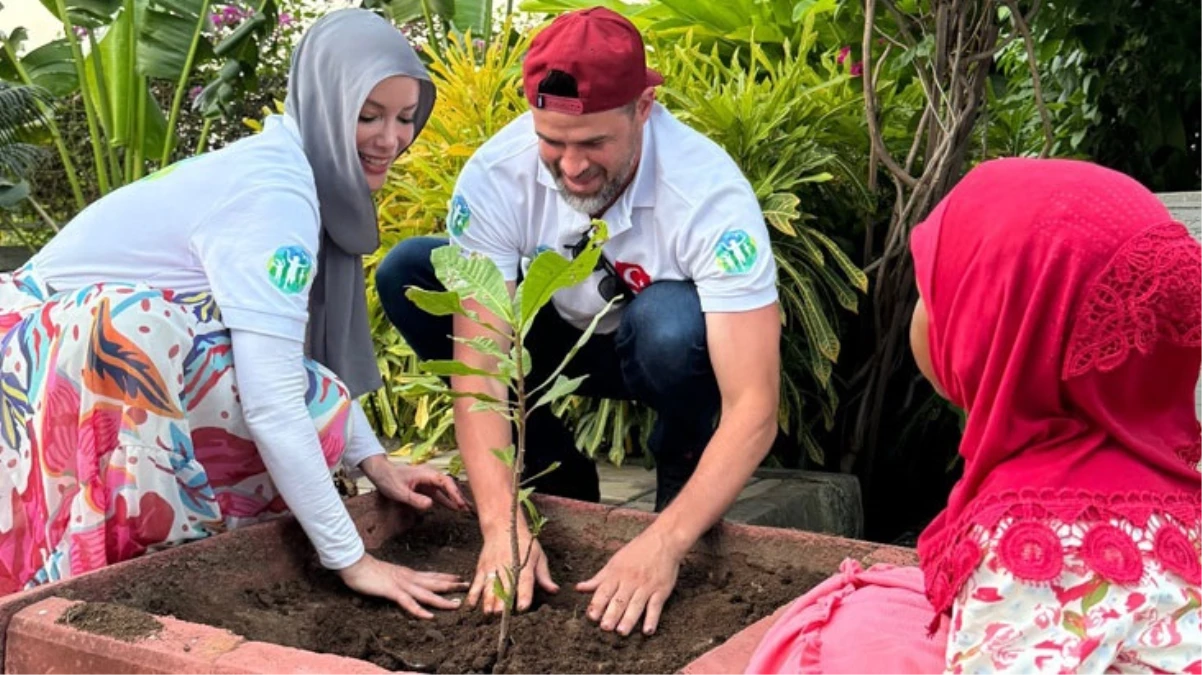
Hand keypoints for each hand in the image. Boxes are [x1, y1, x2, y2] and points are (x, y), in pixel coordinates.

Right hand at [338, 553, 467, 618]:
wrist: (354, 564)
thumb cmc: (369, 570)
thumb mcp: (389, 574)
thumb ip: (399, 578)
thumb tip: (407, 582)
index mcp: (409, 574)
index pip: (432, 575)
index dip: (447, 577)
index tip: (460, 578)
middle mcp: (409, 578)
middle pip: (435, 582)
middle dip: (453, 586)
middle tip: (469, 586)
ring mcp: (402, 584)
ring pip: (427, 594)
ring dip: (442, 600)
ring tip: (457, 605)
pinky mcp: (392, 591)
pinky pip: (408, 602)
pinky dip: (419, 610)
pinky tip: (428, 616)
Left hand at [360, 456, 468, 511]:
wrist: (381, 473)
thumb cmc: (389, 480)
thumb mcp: (399, 492)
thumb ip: (415, 499)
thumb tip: (430, 504)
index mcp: (426, 474)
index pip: (445, 482)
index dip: (454, 493)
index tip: (460, 503)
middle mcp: (430, 476)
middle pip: (449, 485)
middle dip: (459, 496)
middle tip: (468, 508)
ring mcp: (429, 482)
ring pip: (446, 490)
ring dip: (456, 499)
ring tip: (467, 509)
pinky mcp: (426, 488)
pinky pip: (440, 494)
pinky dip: (447, 500)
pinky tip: (455, 508)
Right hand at [468, 523, 557, 613]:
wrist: (503, 526)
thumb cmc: (523, 543)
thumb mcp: (538, 556)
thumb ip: (544, 576)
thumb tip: (554, 590)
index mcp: (523, 565)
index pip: (524, 582)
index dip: (524, 595)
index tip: (523, 607)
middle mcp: (506, 567)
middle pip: (505, 586)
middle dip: (503, 602)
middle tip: (502, 616)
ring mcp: (492, 568)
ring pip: (489, 586)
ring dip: (488, 600)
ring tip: (488, 614)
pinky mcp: (482, 568)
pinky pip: (476, 583)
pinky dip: (473, 594)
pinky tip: (470, 606)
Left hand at [576, 530, 682, 635]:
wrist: (663, 540)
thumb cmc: (636, 552)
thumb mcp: (614, 562)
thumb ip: (598, 578)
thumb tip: (579, 588)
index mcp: (616, 574)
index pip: (604, 591)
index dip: (597, 604)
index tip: (591, 616)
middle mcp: (630, 581)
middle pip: (619, 600)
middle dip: (612, 614)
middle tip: (605, 628)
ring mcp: (646, 586)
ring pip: (636, 604)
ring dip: (629, 619)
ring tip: (621, 632)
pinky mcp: (661, 590)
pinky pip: (656, 606)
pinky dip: (652, 618)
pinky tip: (648, 631)